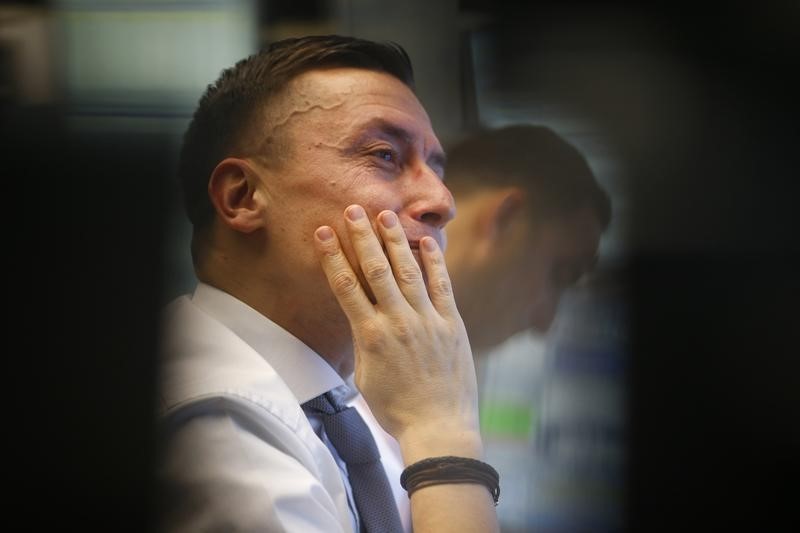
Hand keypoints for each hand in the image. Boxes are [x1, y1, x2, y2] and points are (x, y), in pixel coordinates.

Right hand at [314, 205, 481, 462]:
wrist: (438, 428)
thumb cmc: (396, 409)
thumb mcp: (365, 376)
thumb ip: (364, 341)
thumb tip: (363, 318)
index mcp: (371, 336)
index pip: (346, 287)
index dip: (333, 257)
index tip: (323, 233)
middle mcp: (398, 322)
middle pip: (376, 270)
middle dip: (363, 237)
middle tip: (353, 210)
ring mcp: (428, 320)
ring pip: (408, 271)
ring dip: (395, 241)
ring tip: (385, 215)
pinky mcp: (451, 324)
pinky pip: (442, 286)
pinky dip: (434, 262)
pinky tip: (427, 240)